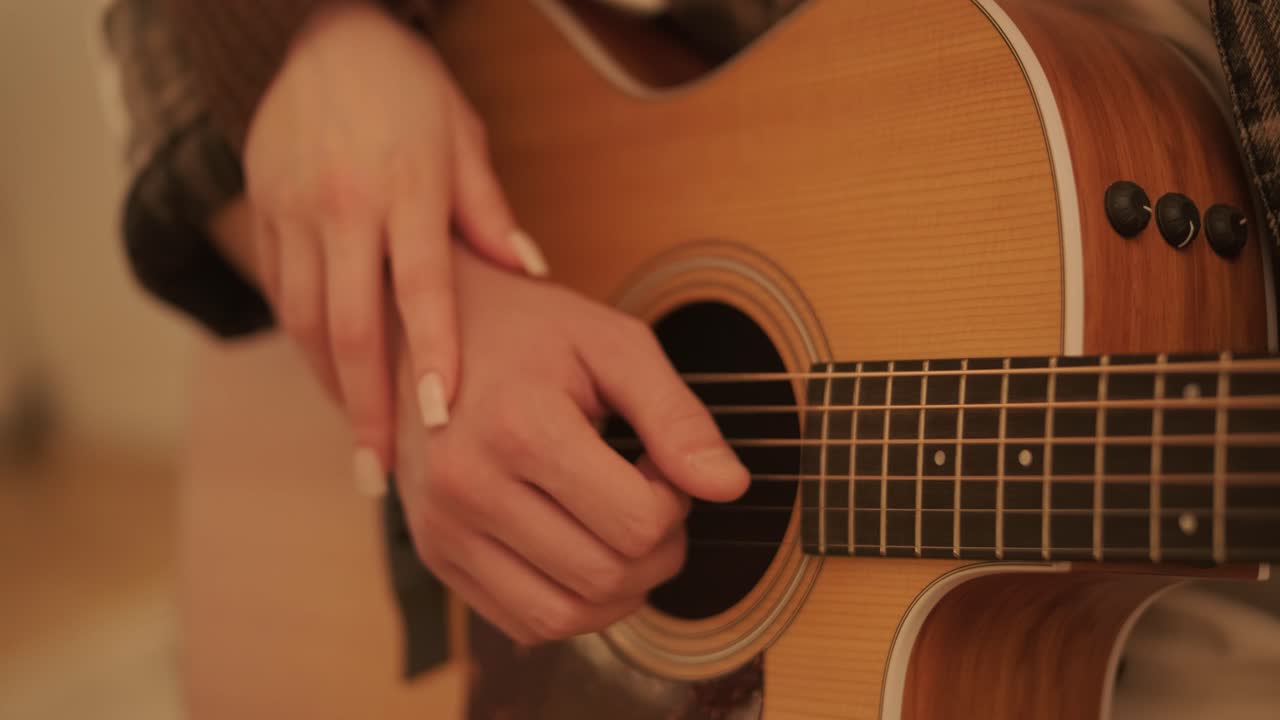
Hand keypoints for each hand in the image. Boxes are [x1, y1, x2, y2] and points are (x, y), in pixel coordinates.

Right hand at [245, 2, 545, 494]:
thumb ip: (489, 211)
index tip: (440, 419)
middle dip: (365, 408)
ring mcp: (291, 213)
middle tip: (380, 474)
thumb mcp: (461, 137)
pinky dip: (307, 347)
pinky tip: (335, 384)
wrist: (314, 35)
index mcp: (404, 186)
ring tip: (365, 442)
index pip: (419, 286)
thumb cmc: (406, 89)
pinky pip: (280, 296)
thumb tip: (532, 273)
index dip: (429, 355)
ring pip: (302, 321)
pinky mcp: (261, 215)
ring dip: (334, 387)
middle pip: (346, 326)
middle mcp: (340, 206)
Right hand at [393, 247, 750, 643]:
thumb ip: (677, 415)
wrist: (421, 325)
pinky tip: (580, 548)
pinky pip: (521, 622)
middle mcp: (467, 487)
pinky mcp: (434, 554)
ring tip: (621, 529)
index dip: (675, 503)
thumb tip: (730, 487)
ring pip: (562, 617)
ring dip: (618, 590)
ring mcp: (442, 528)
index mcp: (518, 427)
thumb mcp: (613, 345)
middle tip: (650, 497)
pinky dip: (570, 604)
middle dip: (656, 550)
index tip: (659, 463)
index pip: (637, 523)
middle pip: (605, 577)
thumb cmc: (528, 330)